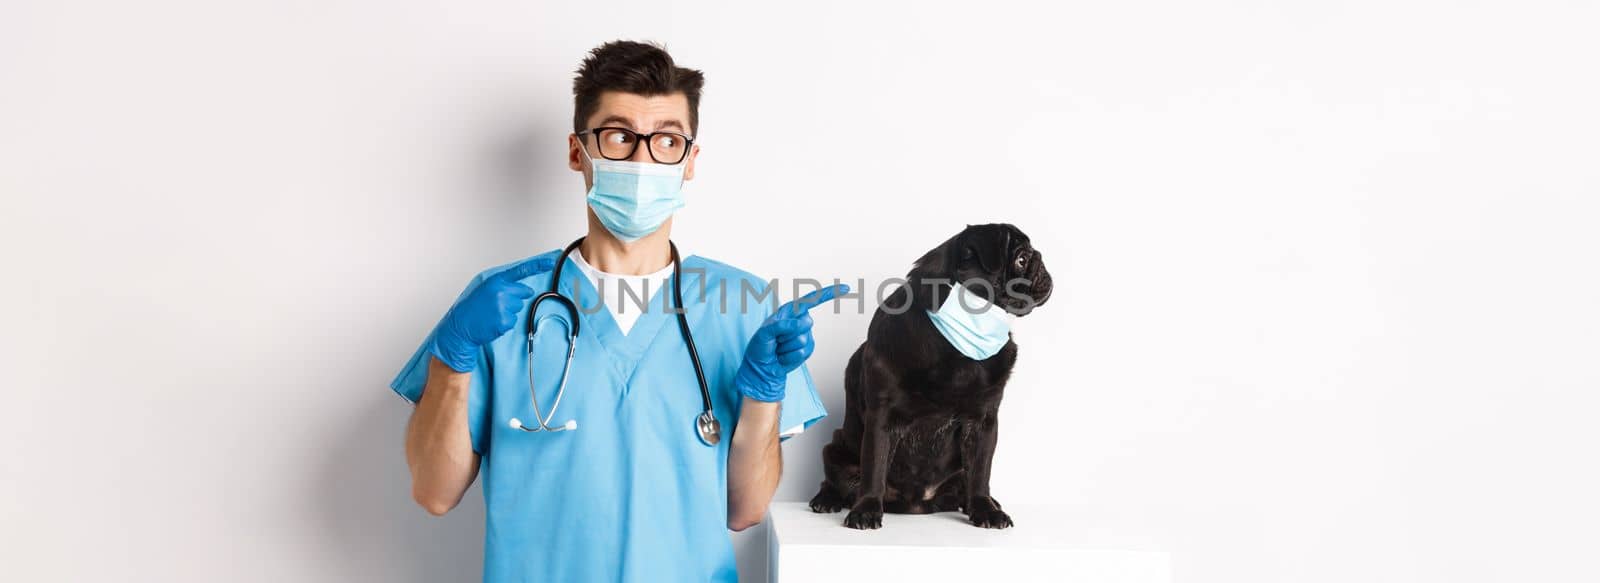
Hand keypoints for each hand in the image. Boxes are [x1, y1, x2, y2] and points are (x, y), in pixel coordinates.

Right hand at [429, 256, 556, 372]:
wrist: (460, 326)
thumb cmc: (472, 308)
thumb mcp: (485, 289)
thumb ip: (503, 285)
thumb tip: (524, 290)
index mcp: (496, 281)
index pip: (521, 271)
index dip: (538, 266)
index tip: (551, 262)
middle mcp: (501, 291)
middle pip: (524, 293)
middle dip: (516, 298)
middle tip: (498, 304)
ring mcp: (503, 306)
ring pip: (519, 308)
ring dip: (509, 312)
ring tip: (492, 314)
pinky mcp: (505, 321)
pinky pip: (514, 320)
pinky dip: (505, 323)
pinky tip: (493, 322)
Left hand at [733, 284, 848, 401]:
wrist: (762, 368)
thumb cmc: (760, 348)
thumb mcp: (764, 333)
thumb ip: (781, 325)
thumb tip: (801, 324)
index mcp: (789, 311)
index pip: (811, 300)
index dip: (828, 294)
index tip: (846, 289)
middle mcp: (799, 321)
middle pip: (806, 323)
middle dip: (788, 334)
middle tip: (776, 340)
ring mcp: (805, 335)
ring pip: (803, 340)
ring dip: (786, 347)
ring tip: (778, 349)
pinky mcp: (807, 349)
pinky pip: (803, 352)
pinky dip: (790, 357)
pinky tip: (783, 357)